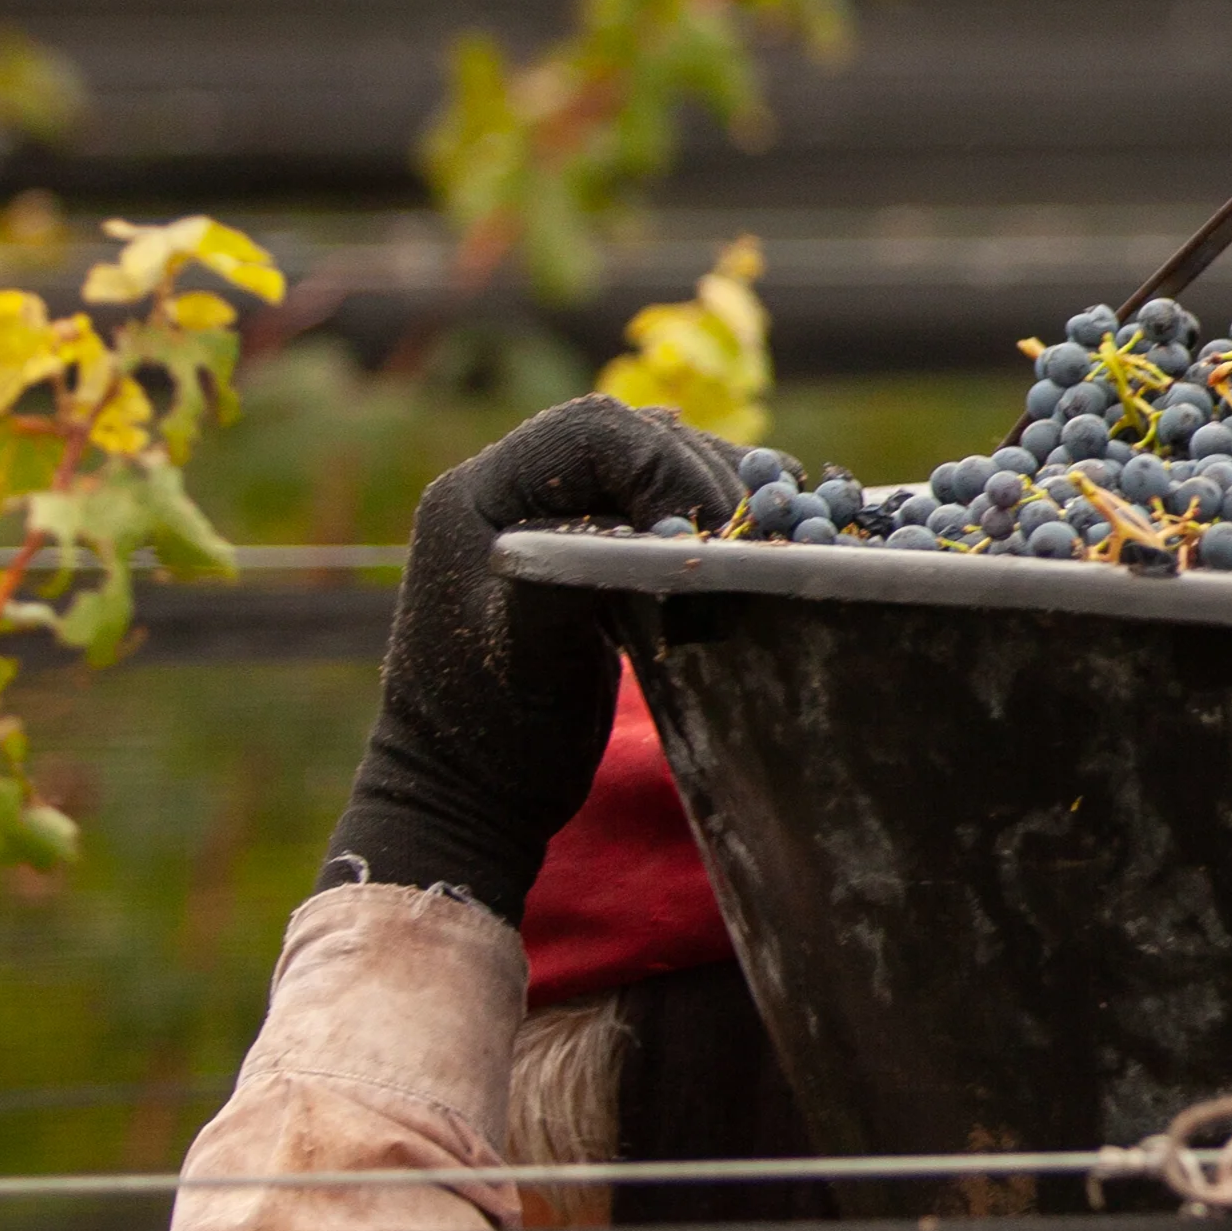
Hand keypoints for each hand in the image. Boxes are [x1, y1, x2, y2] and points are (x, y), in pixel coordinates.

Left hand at [321, 395, 745, 921]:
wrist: (468, 797)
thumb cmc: (490, 737)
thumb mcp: (529, 655)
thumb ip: (575, 575)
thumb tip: (661, 525)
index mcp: (477, 495)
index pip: (590, 433)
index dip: (664, 464)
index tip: (711, 529)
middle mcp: (507, 486)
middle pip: (628, 437)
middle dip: (700, 475)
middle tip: (752, 535)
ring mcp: (546, 514)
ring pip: (651, 463)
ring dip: (714, 491)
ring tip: (764, 534)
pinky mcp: (582, 546)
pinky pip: (653, 503)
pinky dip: (704, 517)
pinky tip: (746, 542)